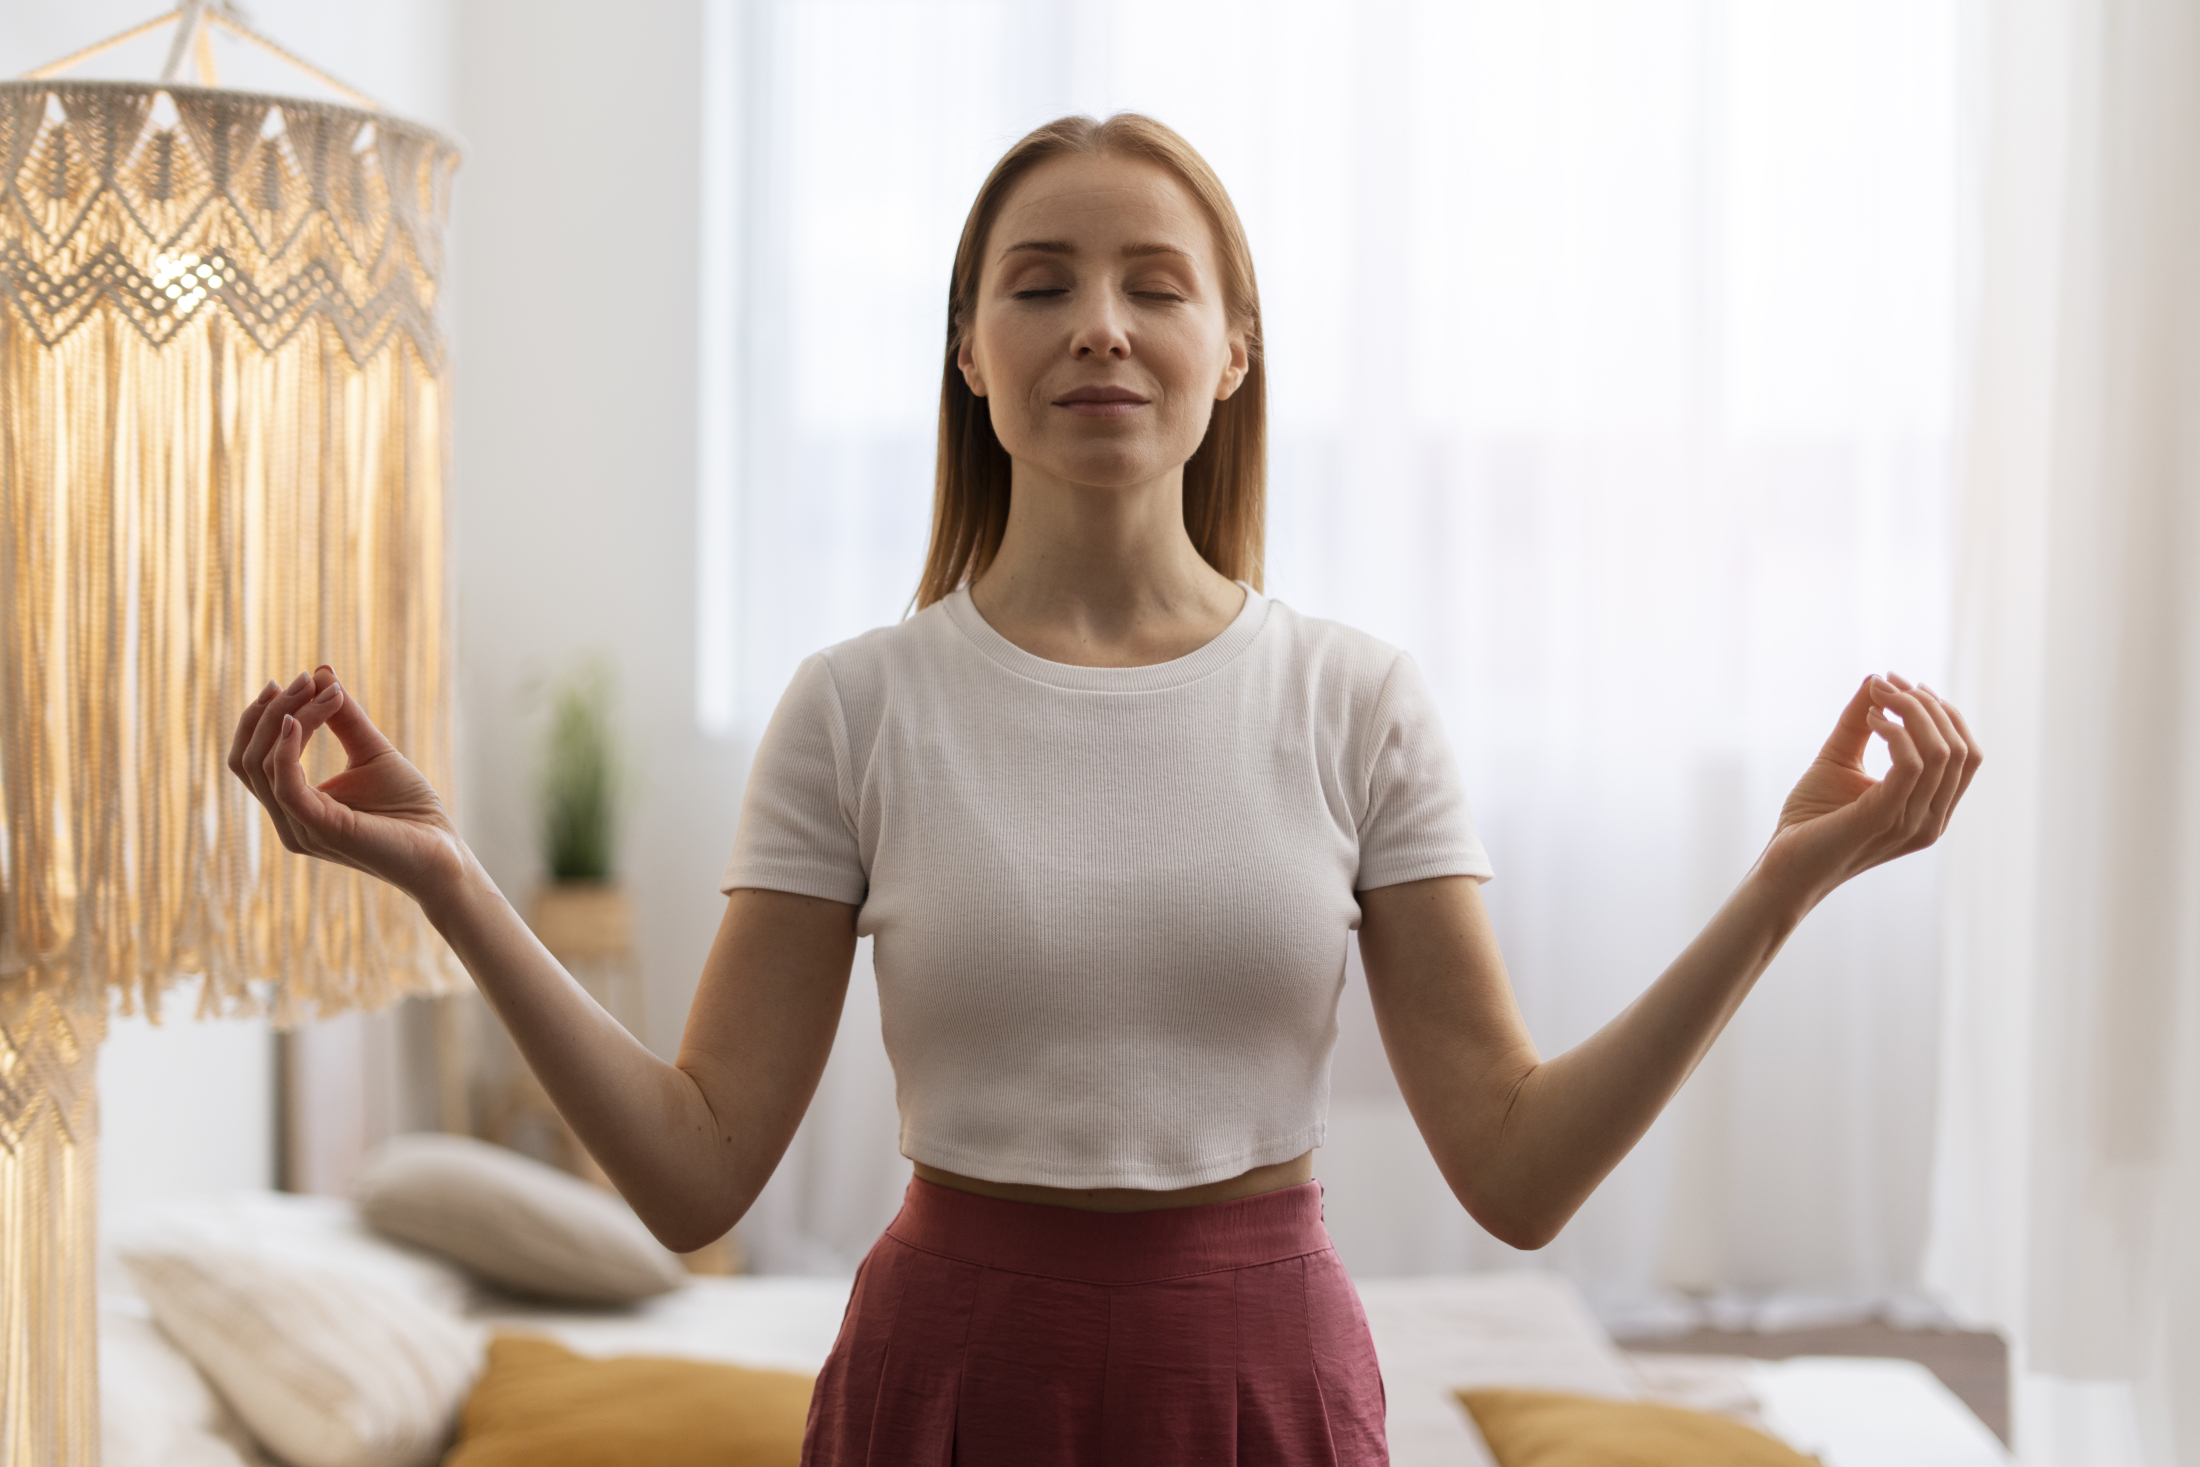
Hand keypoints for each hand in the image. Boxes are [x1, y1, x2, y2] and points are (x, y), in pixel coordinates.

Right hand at [227, 667, 465, 900]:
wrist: (443, 852)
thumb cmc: (410, 809)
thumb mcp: (372, 751)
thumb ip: (343, 717)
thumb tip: (319, 671)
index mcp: (294, 805)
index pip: (254, 757)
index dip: (266, 715)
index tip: (302, 679)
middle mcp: (289, 821)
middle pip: (247, 759)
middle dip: (269, 712)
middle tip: (303, 679)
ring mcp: (301, 828)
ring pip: (262, 766)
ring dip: (286, 718)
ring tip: (318, 690)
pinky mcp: (321, 830)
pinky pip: (285, 785)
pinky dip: (286, 747)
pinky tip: (300, 718)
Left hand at [1760, 673, 1981, 900]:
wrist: (1783, 864)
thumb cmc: (1812, 818)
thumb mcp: (1840, 759)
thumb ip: (1860, 722)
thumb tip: (1876, 677)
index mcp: (1932, 808)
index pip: (1966, 754)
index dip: (1941, 712)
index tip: (1900, 683)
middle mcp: (1932, 820)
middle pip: (1961, 749)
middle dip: (1927, 705)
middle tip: (1887, 683)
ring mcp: (1912, 824)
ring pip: (1941, 753)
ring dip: (1911, 711)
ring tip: (1876, 696)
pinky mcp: (1884, 819)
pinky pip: (1911, 766)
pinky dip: (1896, 732)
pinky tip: (1870, 719)